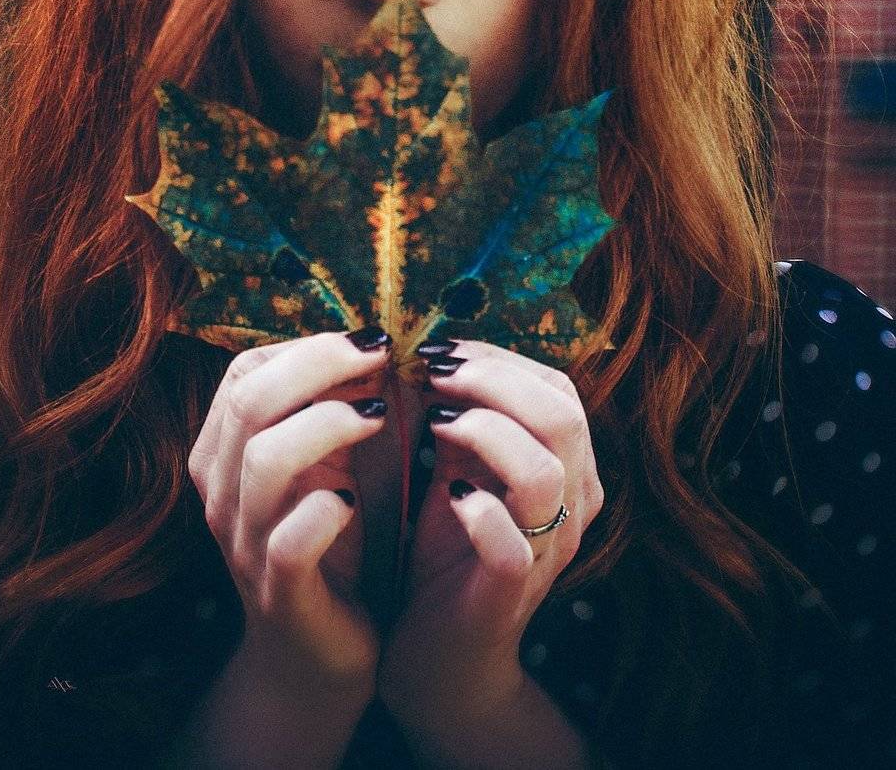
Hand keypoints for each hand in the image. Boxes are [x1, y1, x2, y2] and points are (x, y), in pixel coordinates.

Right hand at [188, 326, 392, 694]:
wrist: (317, 656)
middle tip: (381, 355)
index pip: (244, 372)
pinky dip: (324, 512)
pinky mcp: (280, 594)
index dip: (306, 346)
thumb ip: (331, 406)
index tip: (367, 342)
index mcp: (223, 454)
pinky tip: (354, 500)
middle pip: (249, 401)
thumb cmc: (327, 540)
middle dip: (320, 363)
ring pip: (264, 460)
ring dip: (327, 424)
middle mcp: (221, 494)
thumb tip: (373, 341)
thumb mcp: (323, 463)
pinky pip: (290, 541)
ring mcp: (245, 545)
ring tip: (378, 417)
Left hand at [377, 339, 604, 722]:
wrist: (440, 657)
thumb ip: (462, 415)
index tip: (440, 350)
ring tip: (435, 420)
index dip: (500, 359)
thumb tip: (435, 352)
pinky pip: (511, 544)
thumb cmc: (448, 550)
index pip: (558, 388)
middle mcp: (574, 506)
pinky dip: (478, 509)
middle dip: (492, 378)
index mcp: (570, 469)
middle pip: (562, 416)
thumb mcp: (458, 467)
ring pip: (544, 470)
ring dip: (485, 429)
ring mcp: (547, 551)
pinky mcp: (510, 594)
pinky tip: (447, 491)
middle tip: (433, 370)